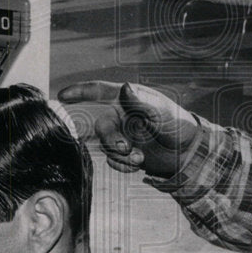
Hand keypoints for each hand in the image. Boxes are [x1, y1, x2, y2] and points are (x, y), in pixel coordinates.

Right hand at [57, 81, 198, 176]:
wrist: (188, 153)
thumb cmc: (178, 124)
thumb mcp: (162, 111)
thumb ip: (141, 101)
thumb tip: (125, 87)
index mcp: (128, 100)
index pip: (101, 91)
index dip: (81, 92)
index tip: (63, 95)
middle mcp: (122, 116)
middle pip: (102, 127)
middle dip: (111, 140)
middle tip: (125, 148)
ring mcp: (124, 136)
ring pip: (106, 147)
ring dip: (120, 155)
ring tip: (139, 158)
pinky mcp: (127, 154)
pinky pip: (113, 161)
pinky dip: (122, 165)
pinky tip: (137, 165)